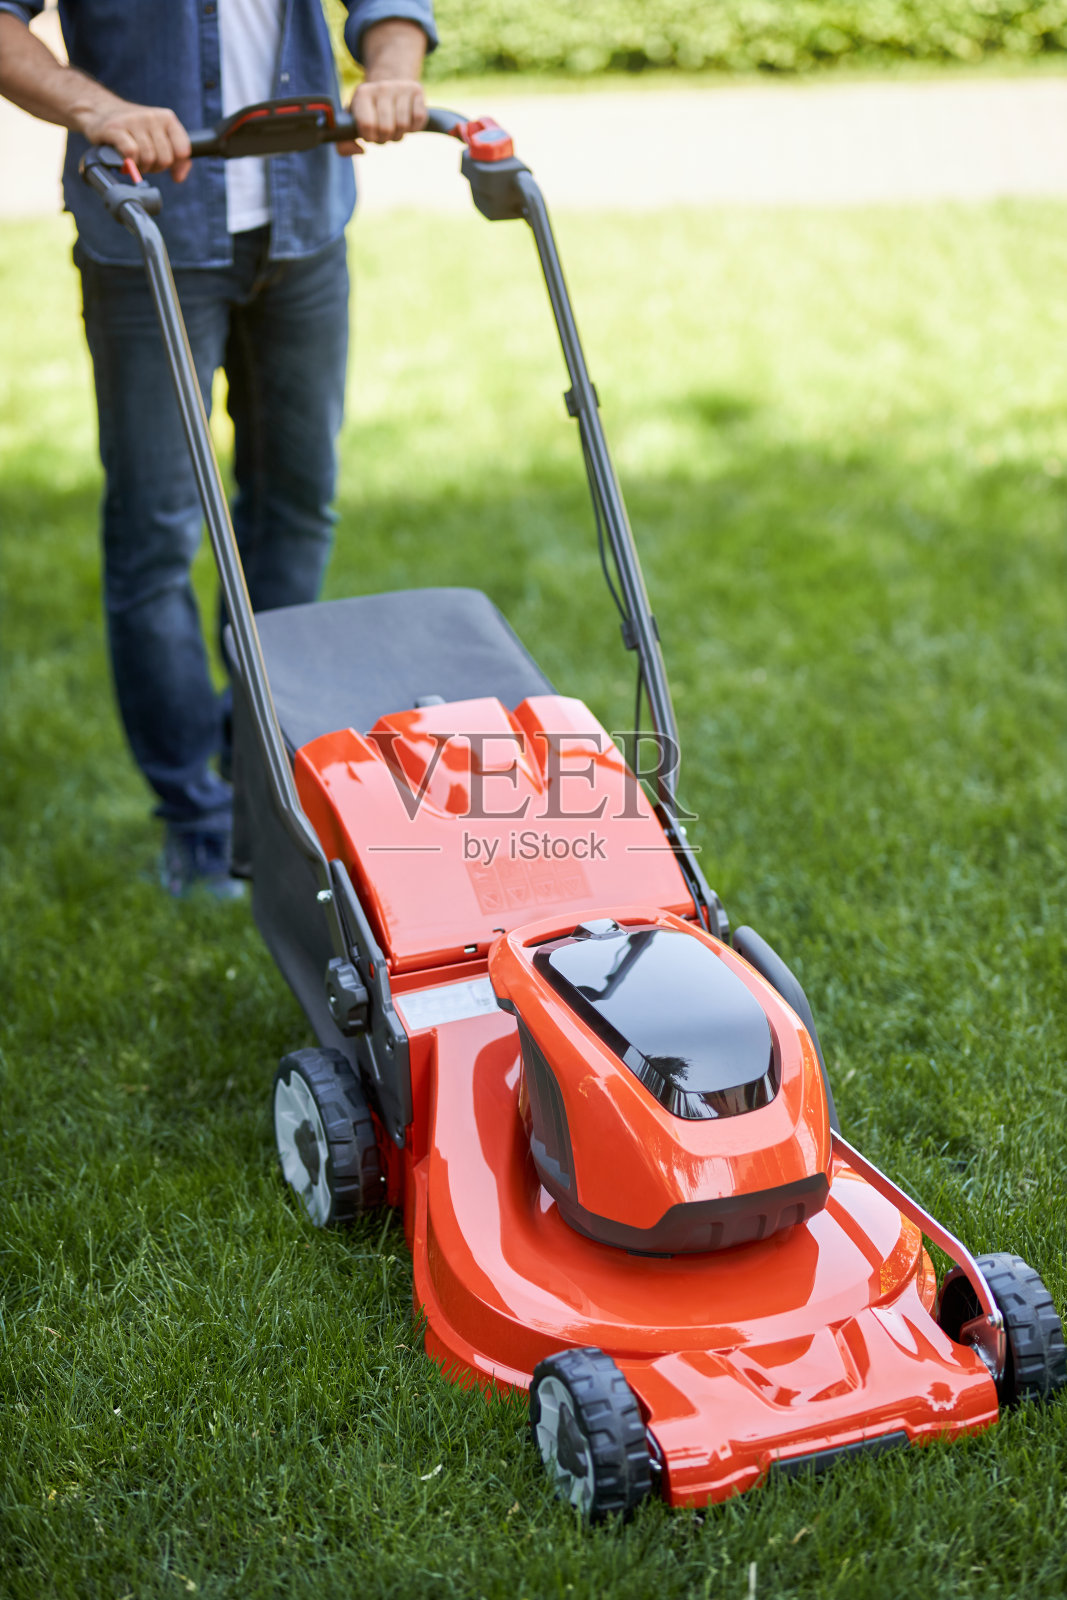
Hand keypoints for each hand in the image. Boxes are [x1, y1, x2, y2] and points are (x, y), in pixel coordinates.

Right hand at [77, 96, 191, 181]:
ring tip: (133, 160)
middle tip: (143, 161)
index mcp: (167, 118)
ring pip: (148, 158)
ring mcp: (134, 121)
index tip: (161, 161)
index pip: (183, 151)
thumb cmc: (133, 131)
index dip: (173, 163)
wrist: (100, 111)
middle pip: (165, 158)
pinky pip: (131, 153)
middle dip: (155, 167)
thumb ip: (177, 158)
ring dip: (140, 166)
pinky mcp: (116, 128)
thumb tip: (179, 177)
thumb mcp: (159, 139)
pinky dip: (128, 162)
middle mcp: (152, 117)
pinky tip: (123, 158)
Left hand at [338, 79, 427, 151]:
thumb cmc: (368, 113)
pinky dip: (414, 127)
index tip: (370, 135)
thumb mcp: (351, 125)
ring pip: (403, 125)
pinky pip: (419, 118)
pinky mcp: (416, 88)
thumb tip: (361, 150)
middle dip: (385, 138)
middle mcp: (381, 87)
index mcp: (362, 94)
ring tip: (394, 126)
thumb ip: (344, 144)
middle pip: (386, 128)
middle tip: (383, 132)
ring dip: (399, 134)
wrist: (389, 88)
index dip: (370, 138)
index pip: (367, 125)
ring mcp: (400, 86)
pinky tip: (407, 121)